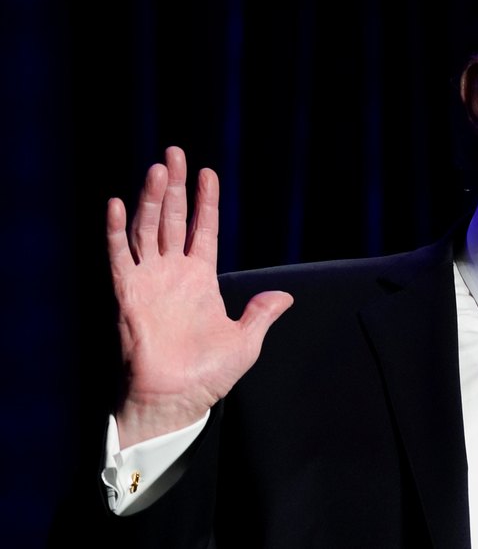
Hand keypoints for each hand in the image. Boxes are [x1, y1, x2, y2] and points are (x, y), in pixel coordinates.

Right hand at [107, 147, 292, 447]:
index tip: (207, 172)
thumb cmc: (209, 375)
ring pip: (147, 229)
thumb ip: (261, 313)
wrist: (177, 400)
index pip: (203, 230)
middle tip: (174, 153)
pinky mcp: (128, 295)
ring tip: (158, 168)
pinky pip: (119, 257)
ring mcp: (149, 281)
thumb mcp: (246, 341)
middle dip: (174, 187)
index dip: (205, 201)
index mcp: (200, 279)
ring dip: (150, 199)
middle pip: (171, 219)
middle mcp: (173, 274)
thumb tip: (285, 296)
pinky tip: (116, 204)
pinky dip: (115, 231)